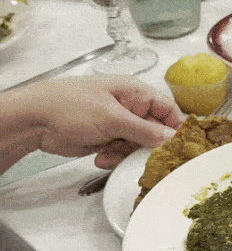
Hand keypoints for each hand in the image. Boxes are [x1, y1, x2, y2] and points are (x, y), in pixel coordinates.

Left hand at [22, 75, 183, 168]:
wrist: (33, 121)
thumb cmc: (69, 106)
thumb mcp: (112, 119)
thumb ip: (145, 131)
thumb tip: (173, 139)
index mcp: (136, 93)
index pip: (169, 110)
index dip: (177, 128)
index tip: (180, 147)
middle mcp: (131, 108)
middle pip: (156, 131)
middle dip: (148, 146)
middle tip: (143, 158)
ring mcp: (119, 124)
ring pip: (140, 145)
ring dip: (127, 154)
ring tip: (110, 154)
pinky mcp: (108, 139)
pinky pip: (123, 152)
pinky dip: (115, 157)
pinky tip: (100, 156)